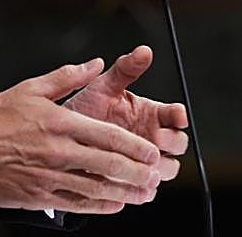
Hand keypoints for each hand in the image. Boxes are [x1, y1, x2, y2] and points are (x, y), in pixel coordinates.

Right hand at [0, 59, 162, 213]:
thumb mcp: (32, 88)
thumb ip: (68, 76)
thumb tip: (96, 63)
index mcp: (60, 122)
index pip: (107, 136)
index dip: (134, 146)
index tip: (151, 152)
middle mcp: (58, 151)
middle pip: (109, 165)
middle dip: (138, 172)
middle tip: (156, 175)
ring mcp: (49, 176)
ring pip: (97, 188)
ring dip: (125, 193)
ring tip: (144, 194)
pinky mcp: (38, 195)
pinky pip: (77, 203)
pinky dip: (100, 206)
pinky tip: (114, 205)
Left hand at [64, 46, 189, 181]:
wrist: (62, 140)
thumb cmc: (85, 110)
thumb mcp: (103, 87)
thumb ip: (125, 69)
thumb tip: (144, 51)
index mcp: (150, 114)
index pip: (175, 115)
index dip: (179, 116)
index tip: (177, 115)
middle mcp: (151, 137)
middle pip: (179, 144)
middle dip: (172, 142)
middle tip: (157, 139)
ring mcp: (144, 161)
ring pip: (168, 169)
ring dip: (160, 167)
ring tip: (144, 163)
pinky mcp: (134, 182)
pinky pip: (147, 189)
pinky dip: (143, 187)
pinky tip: (130, 181)